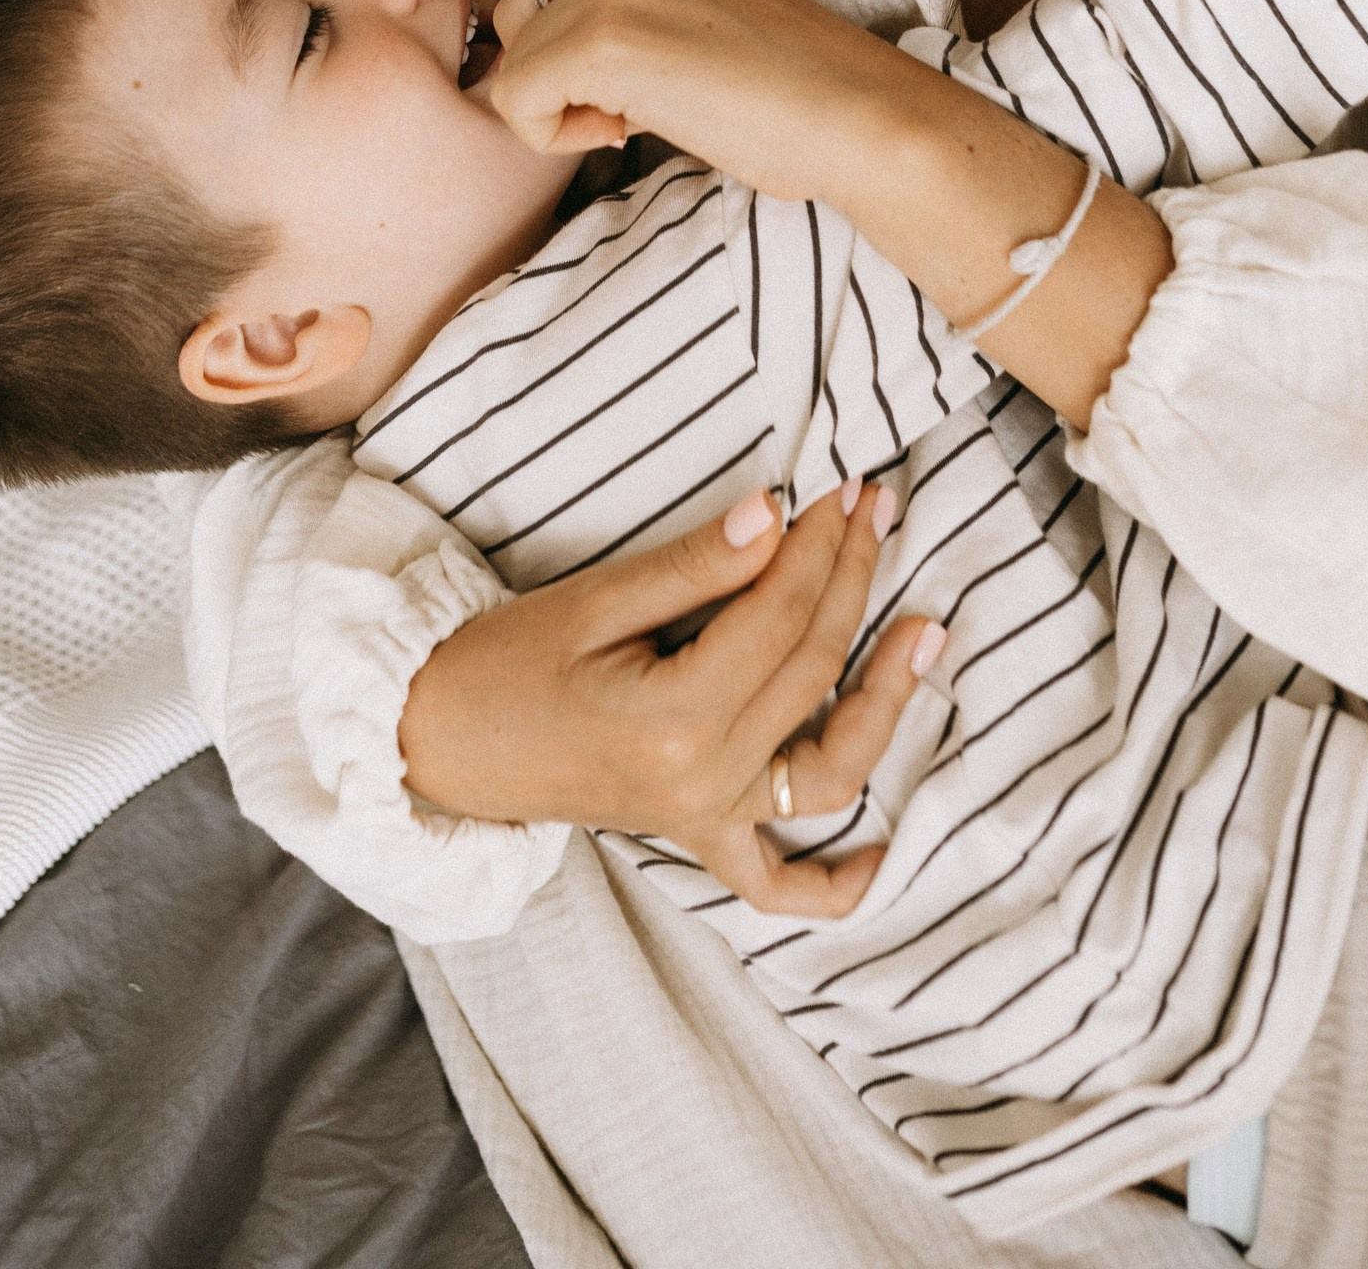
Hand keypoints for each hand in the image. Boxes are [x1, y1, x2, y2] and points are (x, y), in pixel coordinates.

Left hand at [386, 0, 908, 203]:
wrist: (848, 111)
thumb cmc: (780, 84)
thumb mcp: (686, 8)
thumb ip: (611, 1)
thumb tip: (519, 49)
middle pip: (515, 11)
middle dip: (550, 72)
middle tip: (636, 101)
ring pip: (513, 61)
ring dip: (559, 109)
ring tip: (643, 111)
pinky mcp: (599, 33)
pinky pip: (520, 103)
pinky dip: (559, 135)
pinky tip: (629, 128)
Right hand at [399, 483, 945, 917]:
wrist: (437, 741)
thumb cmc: (503, 663)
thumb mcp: (592, 601)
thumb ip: (692, 567)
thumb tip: (775, 515)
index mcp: (675, 721)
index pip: (779, 619)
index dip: (818, 545)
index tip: (844, 485)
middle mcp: (704, 782)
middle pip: (810, 672)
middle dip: (853, 580)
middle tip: (881, 507)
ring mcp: (704, 817)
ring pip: (828, 772)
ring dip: (886, 704)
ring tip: (929, 632)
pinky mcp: (694, 833)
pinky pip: (774, 882)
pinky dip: (834, 883)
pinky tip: (884, 854)